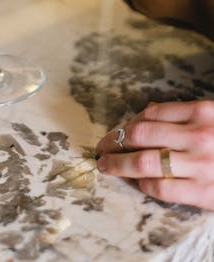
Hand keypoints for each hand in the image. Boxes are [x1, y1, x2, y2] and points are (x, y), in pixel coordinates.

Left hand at [96, 101, 213, 209]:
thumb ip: (185, 114)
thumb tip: (147, 113)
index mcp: (203, 112)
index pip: (152, 113)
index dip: (130, 122)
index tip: (119, 130)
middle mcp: (199, 136)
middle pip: (141, 134)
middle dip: (116, 140)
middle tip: (103, 146)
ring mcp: (201, 165)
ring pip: (145, 161)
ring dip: (120, 163)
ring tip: (107, 165)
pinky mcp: (203, 194)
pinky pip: (161, 187)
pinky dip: (143, 183)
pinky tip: (138, 182)